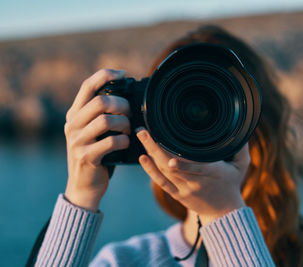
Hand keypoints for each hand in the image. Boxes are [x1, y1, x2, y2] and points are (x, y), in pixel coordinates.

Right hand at [64, 69, 130, 210]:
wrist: (84, 187)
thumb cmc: (97, 155)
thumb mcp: (94, 132)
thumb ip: (102, 115)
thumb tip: (129, 97)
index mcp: (75, 114)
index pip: (87, 85)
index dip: (106, 75)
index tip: (123, 74)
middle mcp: (72, 125)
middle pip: (100, 102)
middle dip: (122, 105)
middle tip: (131, 114)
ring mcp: (77, 141)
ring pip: (107, 120)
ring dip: (125, 124)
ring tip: (129, 131)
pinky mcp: (86, 156)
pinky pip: (111, 142)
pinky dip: (124, 141)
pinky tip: (126, 145)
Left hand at [136, 129, 249, 223]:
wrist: (223, 212)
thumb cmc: (232, 184)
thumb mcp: (242, 166)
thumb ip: (241, 148)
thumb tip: (242, 129)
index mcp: (212, 173)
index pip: (196, 167)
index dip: (182, 164)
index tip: (169, 154)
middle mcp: (196, 182)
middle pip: (172, 166)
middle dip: (155, 148)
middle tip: (143, 131)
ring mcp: (184, 190)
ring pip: (164, 172)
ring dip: (151, 154)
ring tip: (141, 137)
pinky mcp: (177, 194)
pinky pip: (161, 182)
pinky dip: (151, 171)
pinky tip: (143, 158)